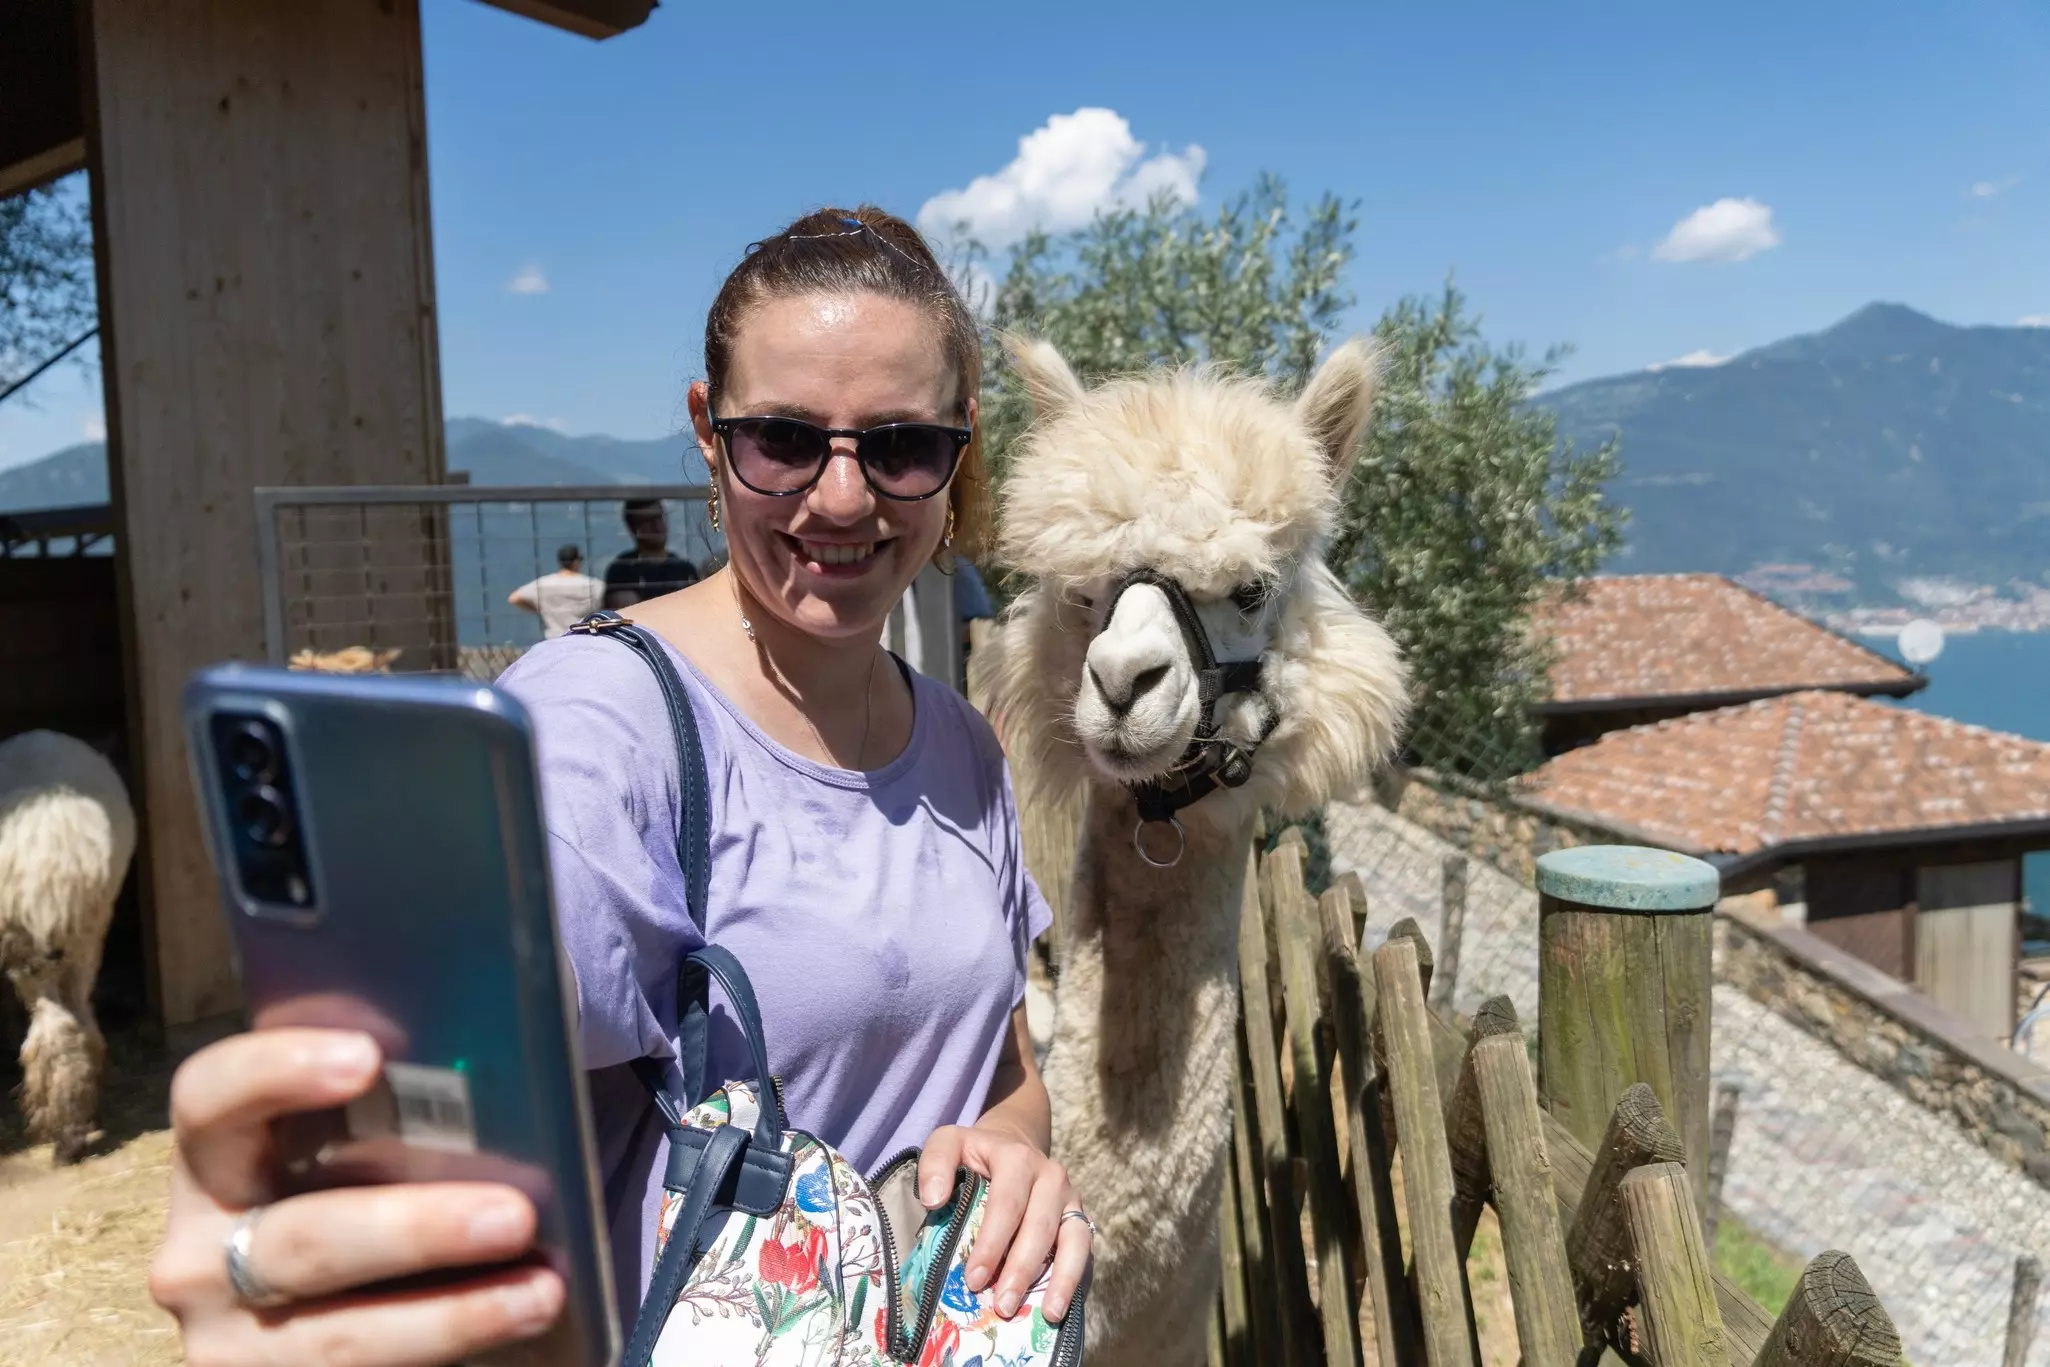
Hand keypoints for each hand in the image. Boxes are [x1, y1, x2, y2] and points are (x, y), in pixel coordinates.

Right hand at [149, 1028, 563, 1366]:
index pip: (208, 1097)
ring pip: (339, 1337)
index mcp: (213, 1160)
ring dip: (452, 1315)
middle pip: (300, 1240)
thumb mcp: (358, 1149)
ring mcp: (229, 1341)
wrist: (330, 1306)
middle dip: (414, 1230)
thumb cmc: (363, 1193)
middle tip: (515, 1214)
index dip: (276, 1071)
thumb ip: (401, 1109)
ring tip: (543, 1292)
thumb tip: (518, 1062)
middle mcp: (200, 1254)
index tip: (368, 1057)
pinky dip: (451, 1348)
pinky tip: (519, 1323)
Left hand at [918, 1122, 1089, 1323]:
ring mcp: (1070, 1199)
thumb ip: (935, 1164)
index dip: (992, 1244)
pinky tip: (1061, 1305)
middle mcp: (1050, 1176)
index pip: (1007, 1204)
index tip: (974, 1279)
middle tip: (1003, 1307)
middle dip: (1022, 1270)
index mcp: (1018, 1158)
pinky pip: (1084, 1250)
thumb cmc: (975, 1154)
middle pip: (1040, 1227)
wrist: (1011, 1144)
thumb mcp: (949, 1144)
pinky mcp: (1080, 1218)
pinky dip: (1076, 1278)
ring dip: (1062, 1279)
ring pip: (1074, 1240)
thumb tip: (933, 1200)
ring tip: (1049, 1314)